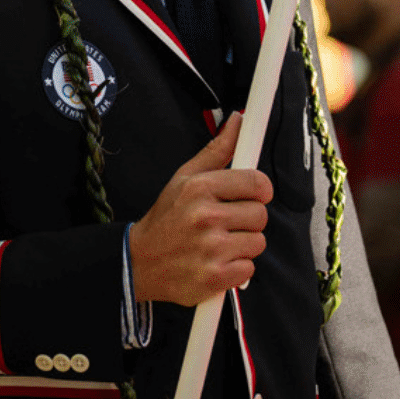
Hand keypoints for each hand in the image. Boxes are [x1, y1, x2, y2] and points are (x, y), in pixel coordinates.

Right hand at [129, 116, 272, 306]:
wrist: (139, 263)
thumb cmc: (166, 218)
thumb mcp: (185, 177)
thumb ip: (217, 150)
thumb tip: (239, 120)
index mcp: (200, 188)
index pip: (257, 183)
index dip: (260, 189)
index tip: (255, 194)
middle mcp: (206, 217)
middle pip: (261, 215)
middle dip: (248, 220)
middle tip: (227, 222)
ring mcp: (211, 249)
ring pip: (258, 243)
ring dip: (243, 245)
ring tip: (219, 243)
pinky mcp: (215, 278)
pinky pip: (249, 269)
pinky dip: (237, 269)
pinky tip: (217, 262)